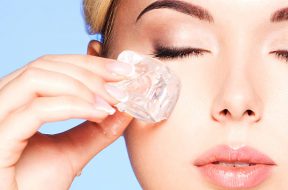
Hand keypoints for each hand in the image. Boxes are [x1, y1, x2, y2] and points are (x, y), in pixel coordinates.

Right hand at [0, 55, 132, 189]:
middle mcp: (2, 102)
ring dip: (83, 87)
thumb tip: (124, 108)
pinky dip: (74, 106)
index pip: (52, 66)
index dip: (89, 64)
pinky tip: (99, 114)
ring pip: (38, 78)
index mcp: (17, 102)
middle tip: (122, 83)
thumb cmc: (35, 187)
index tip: (122, 70)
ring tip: (111, 103)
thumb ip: (97, 130)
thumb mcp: (73, 152)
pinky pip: (36, 109)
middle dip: (90, 71)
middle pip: (46, 65)